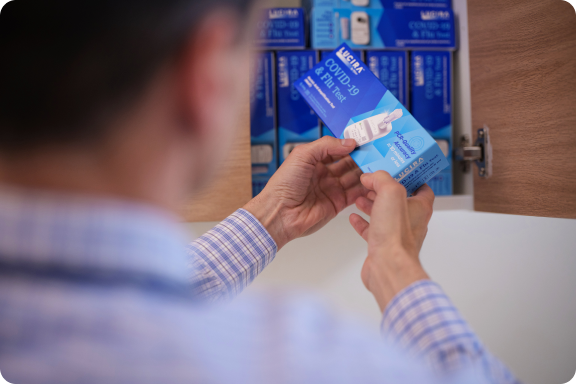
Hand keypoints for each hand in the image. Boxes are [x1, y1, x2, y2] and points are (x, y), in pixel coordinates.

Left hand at [244, 136, 367, 248]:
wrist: (280, 213)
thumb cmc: (284, 184)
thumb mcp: (303, 156)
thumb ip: (326, 146)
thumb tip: (349, 142)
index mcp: (314, 160)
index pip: (337, 149)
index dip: (349, 144)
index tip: (364, 140)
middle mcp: (324, 174)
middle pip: (348, 163)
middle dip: (361, 157)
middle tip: (376, 151)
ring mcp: (331, 189)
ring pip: (354, 177)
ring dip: (366, 171)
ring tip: (380, 163)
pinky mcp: (337, 204)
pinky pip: (355, 194)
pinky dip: (365, 187)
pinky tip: (374, 180)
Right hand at [349, 171, 434, 311]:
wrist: (388, 266)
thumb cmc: (395, 234)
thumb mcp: (390, 193)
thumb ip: (381, 179)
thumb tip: (371, 177)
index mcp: (419, 208)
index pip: (422, 188)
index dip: (410, 177)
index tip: (397, 170)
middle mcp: (411, 221)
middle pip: (398, 201)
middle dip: (383, 191)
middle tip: (371, 182)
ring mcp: (396, 235)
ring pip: (384, 215)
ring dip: (372, 205)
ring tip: (360, 197)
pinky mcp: (382, 246)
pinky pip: (372, 231)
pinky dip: (363, 222)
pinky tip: (353, 218)